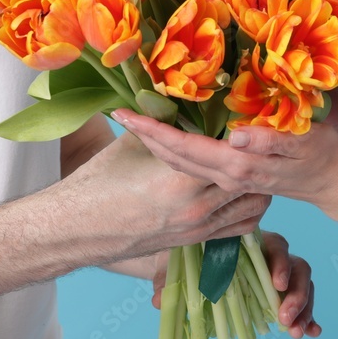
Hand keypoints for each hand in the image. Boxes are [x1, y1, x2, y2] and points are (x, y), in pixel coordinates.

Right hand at [58, 130, 271, 262]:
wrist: (76, 228)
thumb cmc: (98, 182)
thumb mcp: (132, 144)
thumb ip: (163, 124)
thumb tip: (181, 98)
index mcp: (180, 179)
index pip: (226, 151)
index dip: (241, 133)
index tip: (248, 116)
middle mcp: (196, 207)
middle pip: (246, 178)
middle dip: (254, 156)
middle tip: (260, 136)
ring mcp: (198, 227)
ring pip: (252, 205)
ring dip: (257, 183)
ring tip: (255, 160)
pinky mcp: (196, 240)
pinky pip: (241, 227)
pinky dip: (251, 208)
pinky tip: (246, 190)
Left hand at [112, 109, 337, 213]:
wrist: (333, 183)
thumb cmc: (322, 154)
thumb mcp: (304, 142)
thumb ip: (270, 140)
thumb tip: (235, 134)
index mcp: (238, 167)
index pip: (185, 147)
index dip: (154, 131)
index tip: (126, 114)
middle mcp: (226, 178)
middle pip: (174, 157)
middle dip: (144, 136)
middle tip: (117, 113)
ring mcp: (228, 182)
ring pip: (180, 165)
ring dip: (154, 145)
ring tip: (132, 123)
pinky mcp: (231, 180)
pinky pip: (192, 168)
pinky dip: (172, 152)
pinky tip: (163, 140)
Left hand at [150, 232, 321, 338]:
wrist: (190, 264)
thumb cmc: (188, 258)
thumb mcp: (178, 266)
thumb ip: (170, 280)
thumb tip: (158, 300)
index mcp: (252, 243)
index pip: (276, 246)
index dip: (280, 264)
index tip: (276, 285)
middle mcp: (270, 257)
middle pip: (298, 267)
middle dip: (297, 293)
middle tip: (283, 318)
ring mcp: (279, 276)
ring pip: (304, 285)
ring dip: (304, 308)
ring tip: (295, 332)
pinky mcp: (282, 295)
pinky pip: (303, 303)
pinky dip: (309, 317)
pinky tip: (312, 332)